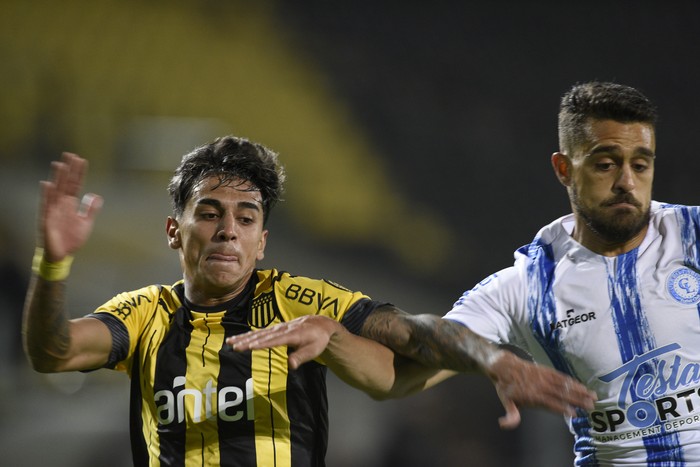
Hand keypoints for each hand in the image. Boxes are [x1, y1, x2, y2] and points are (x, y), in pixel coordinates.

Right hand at [40, 152, 102, 260]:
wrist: (62, 256)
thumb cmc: (72, 239)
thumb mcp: (86, 223)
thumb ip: (91, 210)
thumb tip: (96, 195)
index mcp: (71, 205)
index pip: (76, 185)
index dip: (79, 173)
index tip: (81, 160)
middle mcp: (62, 204)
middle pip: (66, 184)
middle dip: (69, 170)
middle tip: (70, 155)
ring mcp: (54, 211)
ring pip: (56, 191)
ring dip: (58, 178)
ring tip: (60, 164)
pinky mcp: (47, 220)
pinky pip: (46, 206)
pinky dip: (47, 195)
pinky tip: (47, 184)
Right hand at [227, 315, 341, 368]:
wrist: (320, 324)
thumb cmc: (317, 339)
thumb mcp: (314, 350)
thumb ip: (301, 357)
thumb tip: (290, 365)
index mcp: (292, 335)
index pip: (274, 340)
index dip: (262, 344)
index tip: (249, 347)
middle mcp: (282, 329)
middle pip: (262, 336)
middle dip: (247, 341)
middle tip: (233, 346)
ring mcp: (278, 328)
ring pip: (258, 333)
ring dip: (243, 337)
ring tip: (230, 342)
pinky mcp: (275, 329)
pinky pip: (259, 332)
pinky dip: (248, 335)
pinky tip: (238, 338)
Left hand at [487, 351, 596, 429]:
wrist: (504, 365)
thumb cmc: (506, 387)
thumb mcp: (505, 401)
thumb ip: (510, 415)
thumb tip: (503, 424)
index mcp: (532, 395)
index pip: (550, 403)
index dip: (562, 408)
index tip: (575, 414)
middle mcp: (540, 386)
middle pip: (562, 394)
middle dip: (577, 400)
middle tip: (591, 406)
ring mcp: (544, 377)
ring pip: (565, 385)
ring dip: (579, 391)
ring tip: (592, 396)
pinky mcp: (546, 371)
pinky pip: (561, 376)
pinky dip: (573, 381)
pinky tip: (582, 386)